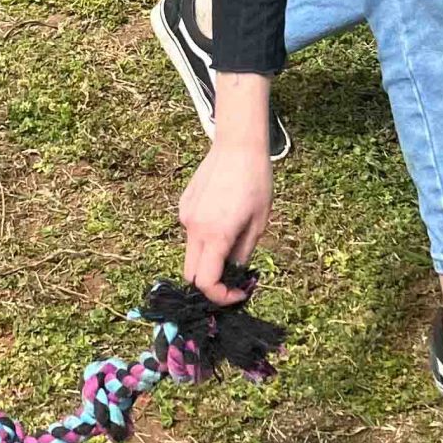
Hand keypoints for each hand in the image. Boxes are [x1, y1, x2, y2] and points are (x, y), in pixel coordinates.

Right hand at [179, 101, 273, 302]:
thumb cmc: (255, 182)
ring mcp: (185, 215)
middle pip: (191, 273)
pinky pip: (191, 231)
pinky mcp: (184, 205)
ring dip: (208, 257)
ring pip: (191, 252)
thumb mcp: (258, 224)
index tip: (238, 293)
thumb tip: (235, 275)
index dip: (221, 296)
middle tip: (233, 278)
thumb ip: (243, 255)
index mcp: (215, 235)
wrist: (238, 146)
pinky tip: (222, 216)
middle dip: (211, 283)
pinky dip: (204, 237)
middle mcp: (193, 227)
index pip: (206, 282)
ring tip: (233, 237)